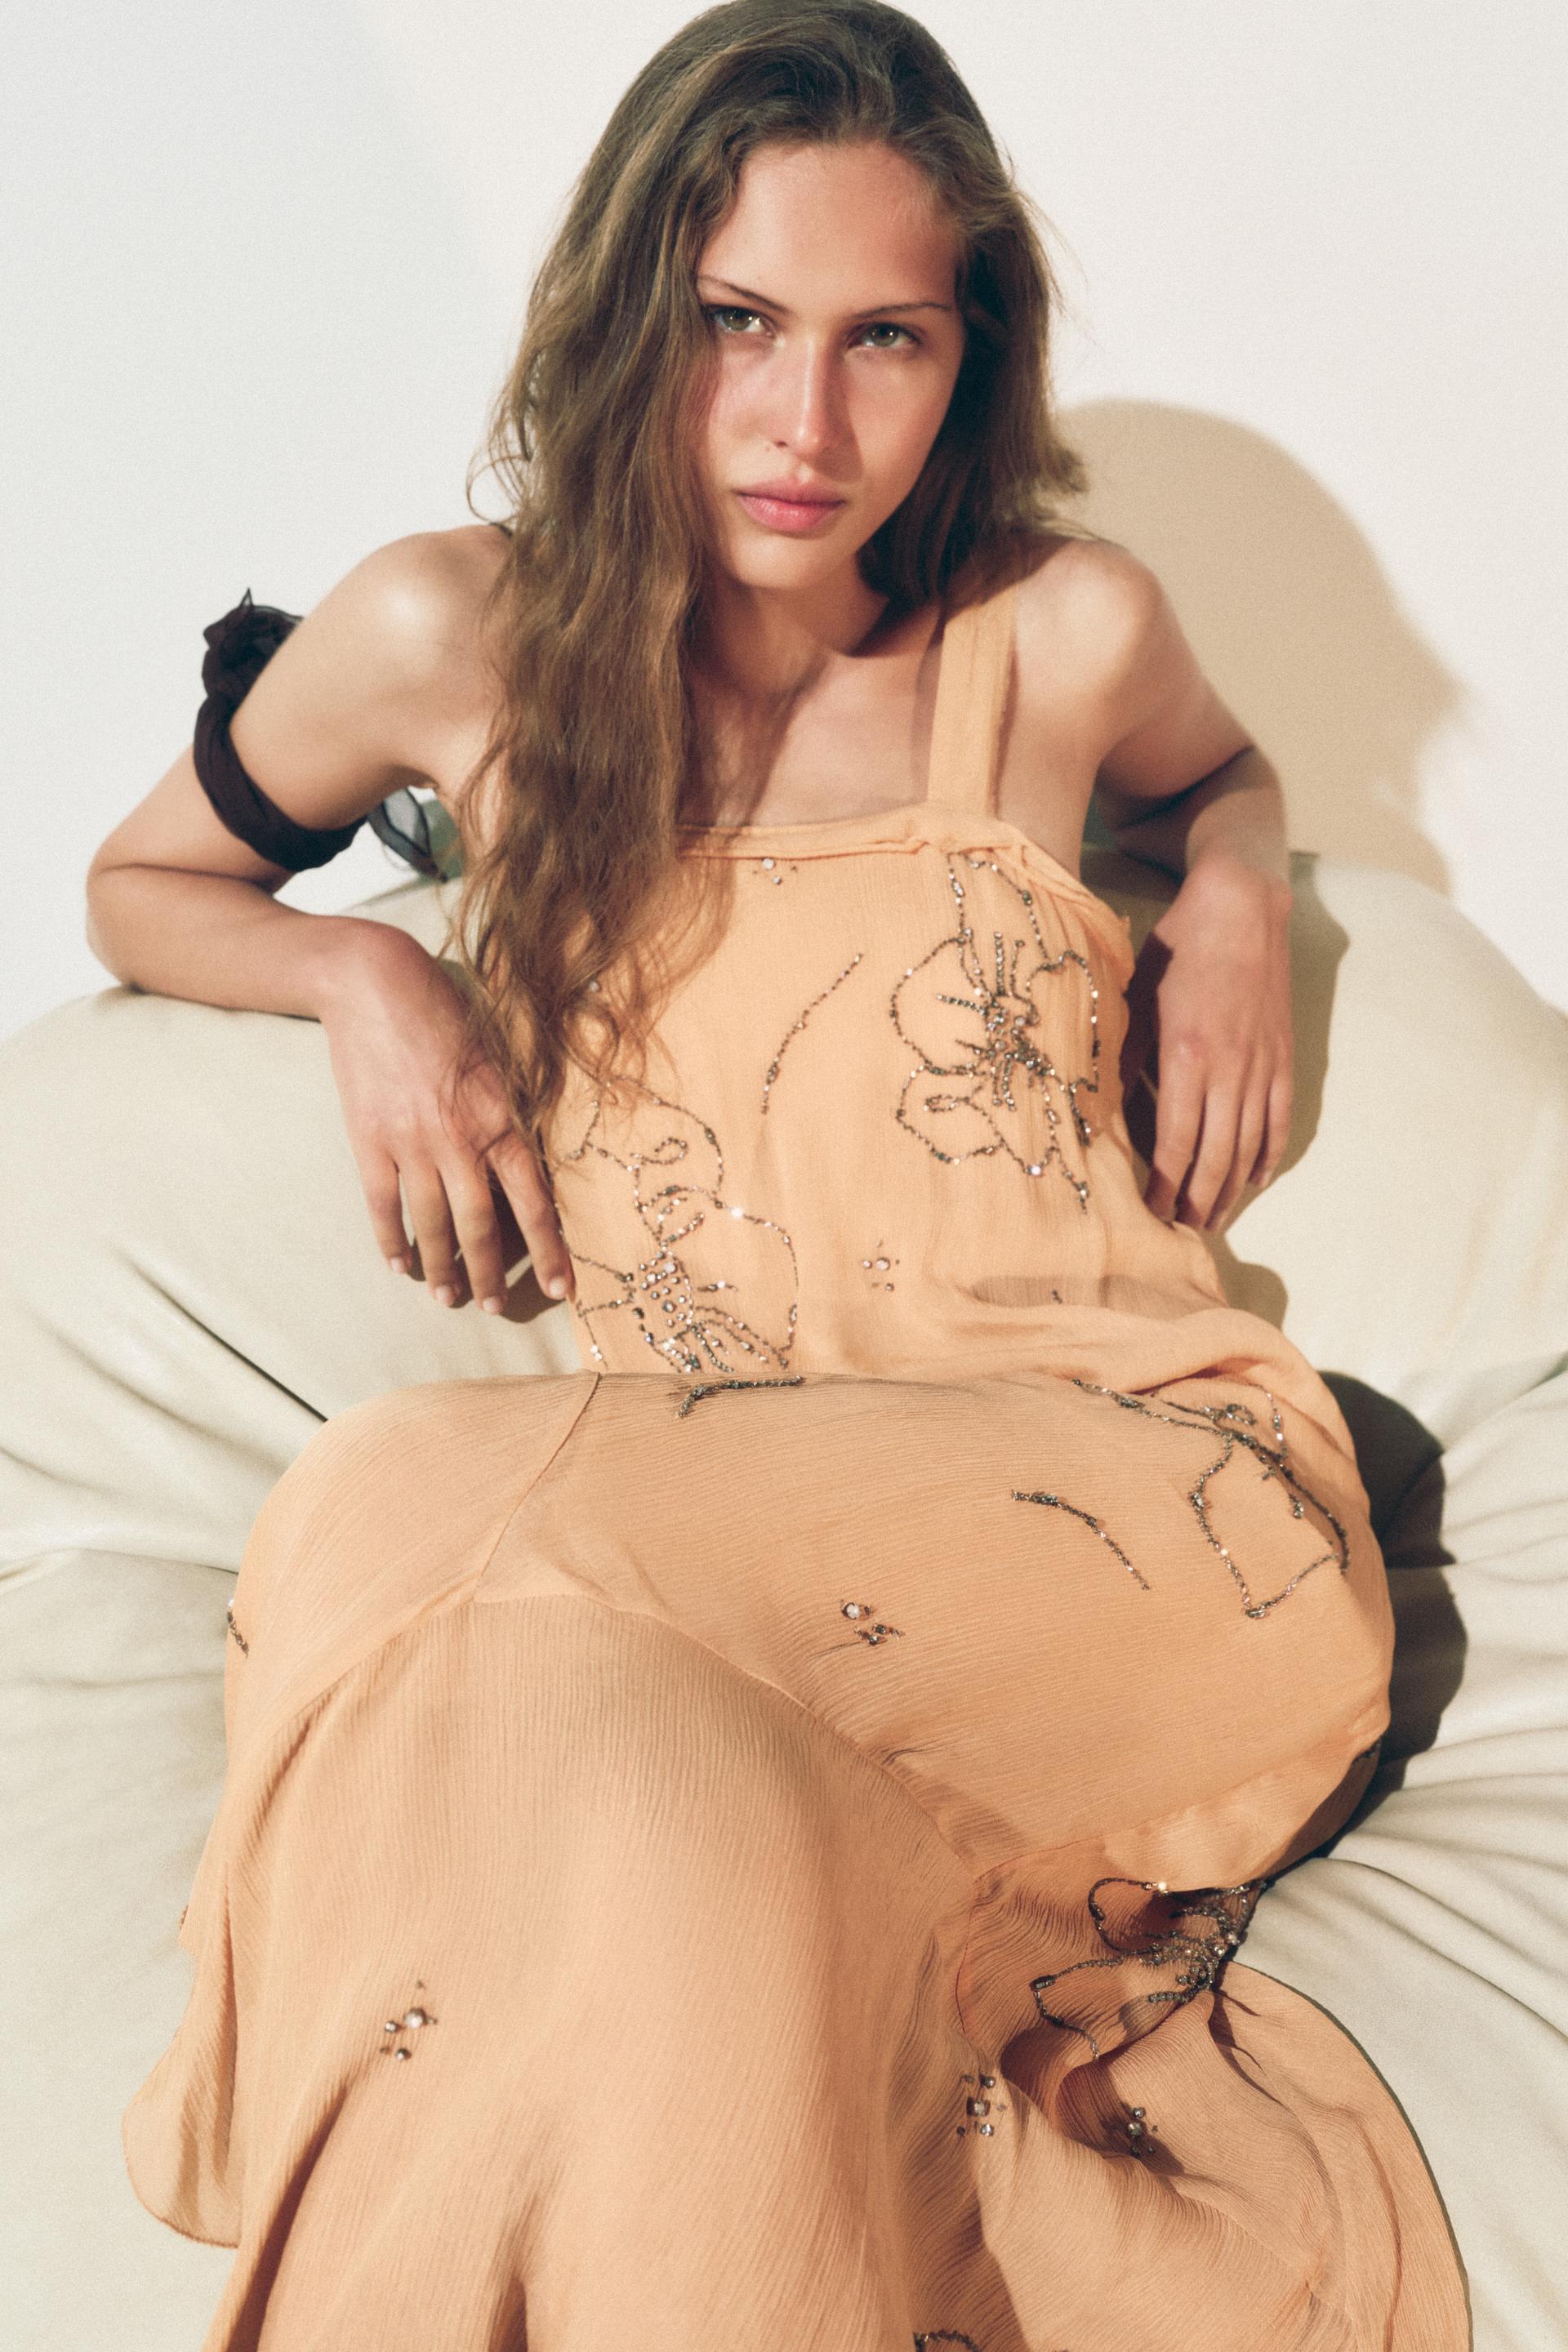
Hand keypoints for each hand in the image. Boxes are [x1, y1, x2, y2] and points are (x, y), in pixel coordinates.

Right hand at [316, 924, 575, 1310]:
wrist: (376, 983)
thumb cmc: (449, 1012)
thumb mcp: (500, 1058)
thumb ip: (513, 1112)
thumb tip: (528, 1162)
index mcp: (501, 1120)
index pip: (534, 1203)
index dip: (549, 1251)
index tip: (561, 1289)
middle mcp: (460, 1141)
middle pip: (480, 1228)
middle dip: (489, 1276)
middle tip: (492, 1308)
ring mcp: (411, 1145)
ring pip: (431, 1226)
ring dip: (441, 1269)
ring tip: (447, 1298)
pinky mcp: (370, 1141)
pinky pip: (384, 1206)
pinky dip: (392, 1240)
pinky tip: (400, 1264)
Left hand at [1118, 856, 1293, 1231]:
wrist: (1241, 906)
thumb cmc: (1178, 948)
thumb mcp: (1135, 998)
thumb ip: (1123, 1055)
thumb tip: (1102, 1105)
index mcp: (1187, 1056)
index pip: (1176, 1142)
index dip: (1165, 1185)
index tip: (1152, 1214)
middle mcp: (1230, 1068)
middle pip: (1216, 1156)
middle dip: (1198, 1200)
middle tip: (1183, 1230)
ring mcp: (1262, 1064)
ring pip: (1250, 1145)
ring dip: (1232, 1189)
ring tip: (1215, 1218)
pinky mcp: (1283, 1056)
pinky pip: (1279, 1119)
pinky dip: (1269, 1154)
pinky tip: (1256, 1178)